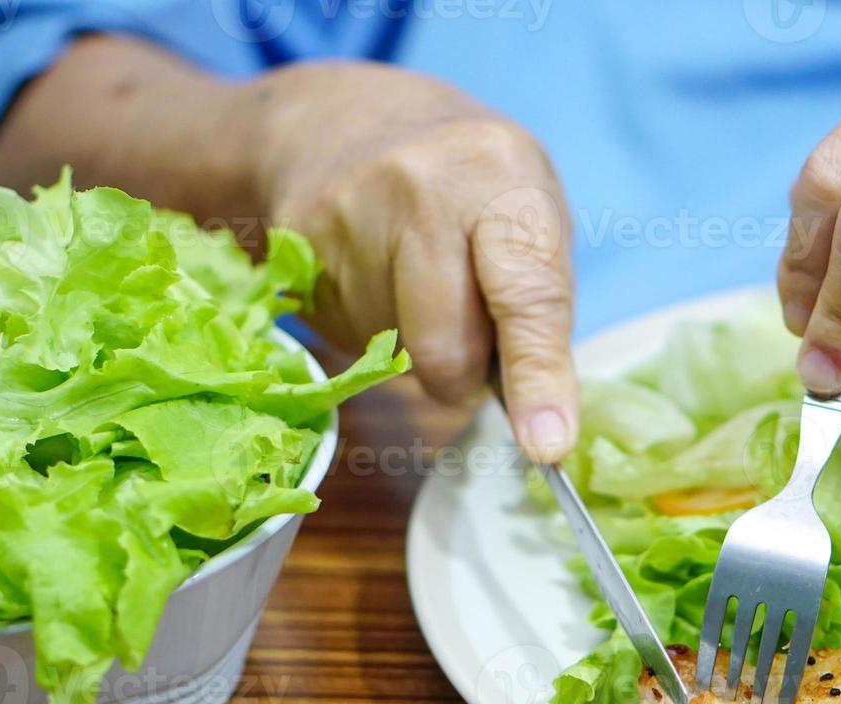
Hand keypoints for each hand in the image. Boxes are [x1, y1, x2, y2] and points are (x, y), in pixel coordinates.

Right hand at [249, 62, 577, 460]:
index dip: (537, 377)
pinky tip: (369, 272)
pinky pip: (345, 342)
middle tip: (466, 331)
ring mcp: (346, 213)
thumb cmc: (464, 182)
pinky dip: (368, 329)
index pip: (525, 294)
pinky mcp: (293, 245)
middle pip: (446, 349)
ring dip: (412, 345)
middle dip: (462, 373)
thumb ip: (540, 305)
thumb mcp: (528, 210)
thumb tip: (544, 426)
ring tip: (410, 274)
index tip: (547, 445)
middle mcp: (420, 185)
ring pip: (393, 357)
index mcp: (499, 172)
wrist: (339, 121)